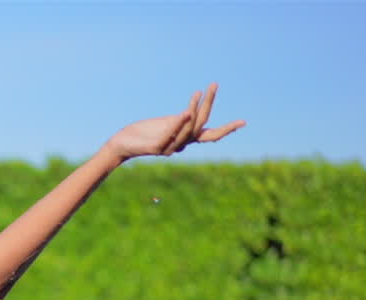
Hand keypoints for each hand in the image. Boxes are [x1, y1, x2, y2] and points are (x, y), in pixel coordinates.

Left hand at [105, 83, 244, 160]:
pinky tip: (185, 112)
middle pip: (201, 126)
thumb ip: (180, 120)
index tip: (243, 122)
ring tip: (198, 93)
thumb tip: (192, 114)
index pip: (211, 135)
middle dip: (209, 105)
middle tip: (214, 84)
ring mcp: (169, 148)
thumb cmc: (144, 132)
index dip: (227, 128)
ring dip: (194, 110)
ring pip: (187, 130)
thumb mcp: (167, 123)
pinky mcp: (156, 148)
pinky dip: (179, 123)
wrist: (122, 143)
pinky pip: (170, 135)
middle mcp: (180, 144)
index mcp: (186, 138)